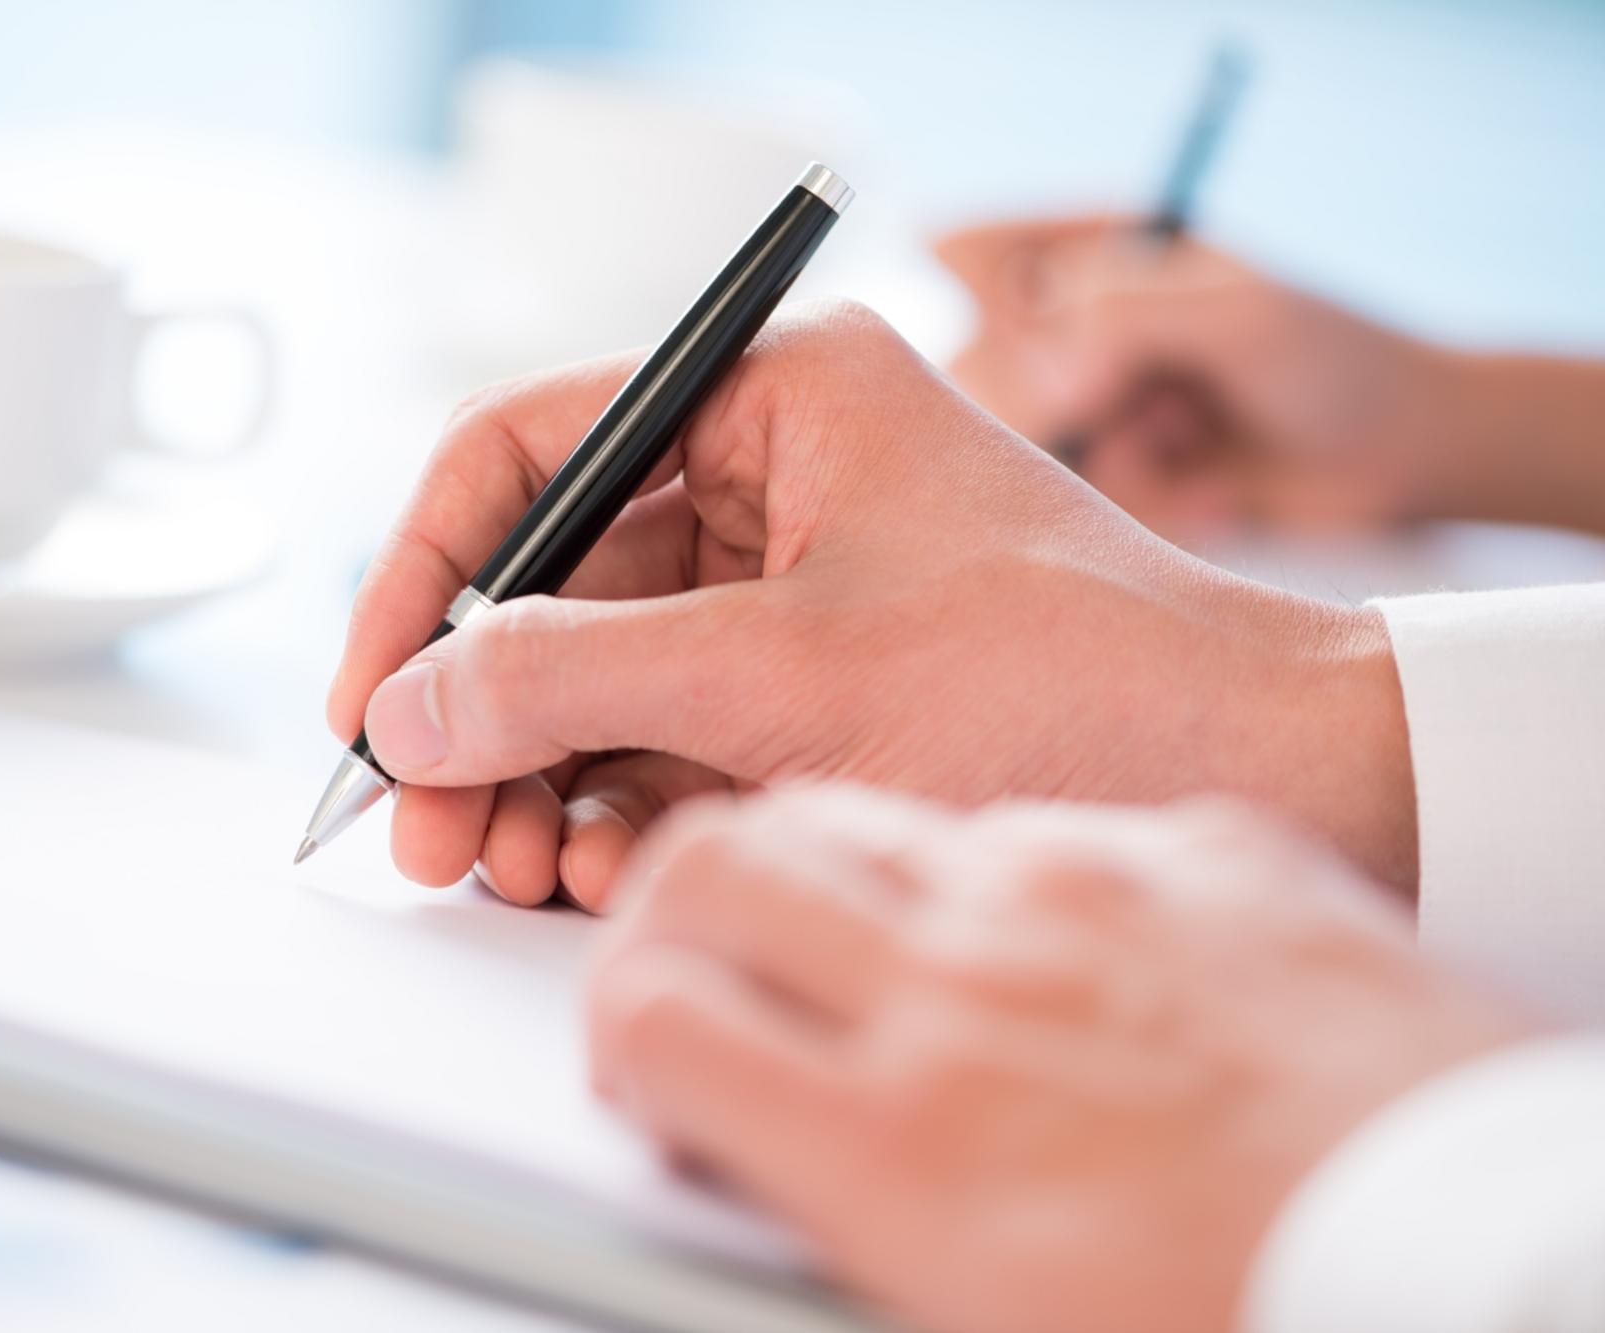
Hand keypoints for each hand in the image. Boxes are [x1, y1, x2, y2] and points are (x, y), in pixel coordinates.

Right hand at [328, 301, 1415, 910]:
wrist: (1251, 778)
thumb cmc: (1068, 680)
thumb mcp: (788, 673)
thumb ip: (569, 677)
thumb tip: (406, 707)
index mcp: (774, 396)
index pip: (529, 450)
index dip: (424, 574)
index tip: (373, 694)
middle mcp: (771, 477)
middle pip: (551, 581)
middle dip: (480, 712)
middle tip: (423, 826)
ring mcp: (787, 588)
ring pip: (597, 672)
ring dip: (536, 775)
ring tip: (504, 868)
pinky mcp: (807, 686)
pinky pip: (660, 733)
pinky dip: (612, 804)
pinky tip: (588, 869)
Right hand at [587, 788, 1533, 1332]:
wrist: (1510, 1262)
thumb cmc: (1257, 1318)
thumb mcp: (979, 1319)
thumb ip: (827, 1207)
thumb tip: (746, 1147)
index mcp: (904, 1146)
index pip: (654, 1015)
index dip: (616, 1023)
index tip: (641, 1048)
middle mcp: (974, 993)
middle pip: (713, 866)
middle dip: (661, 902)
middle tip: (683, 954)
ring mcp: (1093, 900)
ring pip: (855, 811)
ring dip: (803, 860)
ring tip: (826, 924)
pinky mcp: (1205, 859)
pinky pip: (1031, 825)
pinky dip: (978, 863)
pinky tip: (1017, 930)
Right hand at [935, 216, 1445, 543]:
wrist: (1405, 456)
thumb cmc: (1336, 360)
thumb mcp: (1236, 313)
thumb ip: (1124, 321)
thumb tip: (1044, 387)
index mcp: (1100, 252)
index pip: (973, 257)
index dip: (1002, 313)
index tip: (1068, 354)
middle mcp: (1078, 325)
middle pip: (979, 363)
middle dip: (1058, 399)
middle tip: (1135, 408)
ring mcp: (1091, 404)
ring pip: (1019, 443)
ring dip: (1110, 456)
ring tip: (1189, 441)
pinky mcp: (1113, 478)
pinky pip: (1072, 504)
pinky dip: (1145, 504)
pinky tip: (1213, 491)